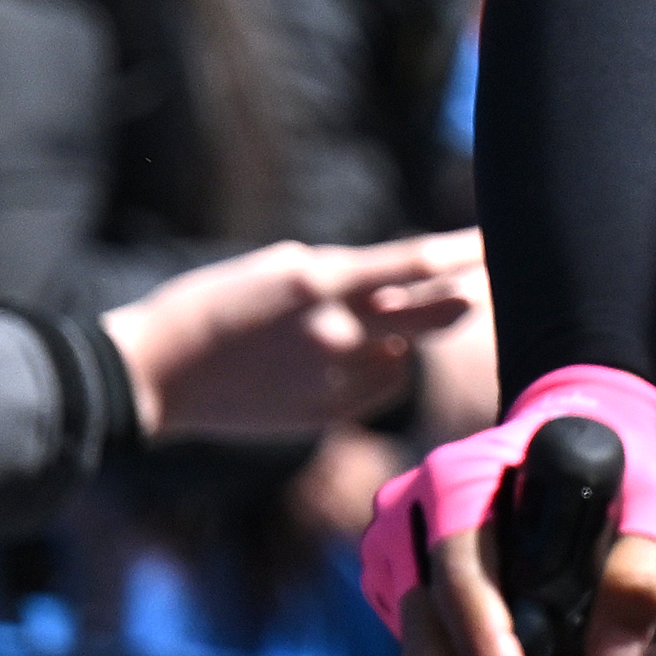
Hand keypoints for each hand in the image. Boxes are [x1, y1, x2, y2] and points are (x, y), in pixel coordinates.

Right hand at [95, 229, 478, 434]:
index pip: (417, 261)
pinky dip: (374, 371)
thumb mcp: (277, 269)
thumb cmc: (211, 306)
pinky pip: (379, 387)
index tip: (501, 241)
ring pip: (407, 353)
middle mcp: (337, 330)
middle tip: (477, 289)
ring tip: (356, 331)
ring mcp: (334, 376)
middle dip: (461, 298)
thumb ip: (341, 273)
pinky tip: (338, 362)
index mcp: (322, 283)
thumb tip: (391, 284)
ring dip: (400, 338)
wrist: (154, 373)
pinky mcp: (326, 413)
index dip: (466, 251)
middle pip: (436, 312)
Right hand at [365, 365, 655, 655]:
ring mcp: (403, 557)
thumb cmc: (626, 466)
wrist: (586, 434)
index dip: (483, 639)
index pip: (461, 565)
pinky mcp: (409, 593)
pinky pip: (432, 653)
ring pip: (424, 650)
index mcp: (464, 477)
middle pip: (426, 623)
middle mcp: (416, 517)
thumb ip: (644, 570)